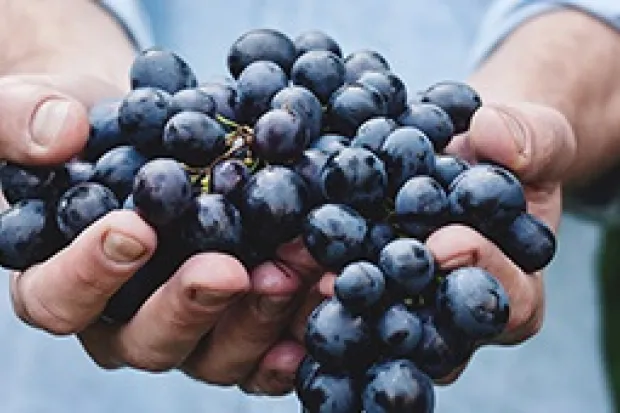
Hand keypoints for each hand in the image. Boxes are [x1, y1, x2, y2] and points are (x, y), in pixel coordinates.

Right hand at [0, 74, 326, 394]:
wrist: (150, 135)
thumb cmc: (88, 130)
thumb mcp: (38, 107)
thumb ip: (22, 118)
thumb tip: (60, 134)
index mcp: (62, 281)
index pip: (59, 298)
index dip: (91, 273)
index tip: (135, 230)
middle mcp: (124, 320)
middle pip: (148, 340)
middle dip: (191, 306)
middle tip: (230, 269)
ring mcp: (188, 328)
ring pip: (215, 354)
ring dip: (258, 317)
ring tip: (295, 270)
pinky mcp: (237, 322)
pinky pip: (265, 351)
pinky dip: (295, 334)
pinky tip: (322, 301)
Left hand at [279, 101, 576, 389]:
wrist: (463, 150)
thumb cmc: (507, 152)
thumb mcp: (536, 137)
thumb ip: (531, 139)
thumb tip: (493, 135)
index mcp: (512, 290)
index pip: (508, 302)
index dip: (481, 273)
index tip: (447, 242)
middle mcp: (453, 315)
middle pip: (428, 331)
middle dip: (389, 303)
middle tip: (348, 281)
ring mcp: (403, 307)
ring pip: (372, 323)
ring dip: (333, 301)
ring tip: (298, 274)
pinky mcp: (360, 286)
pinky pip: (335, 294)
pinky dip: (303, 277)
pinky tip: (273, 257)